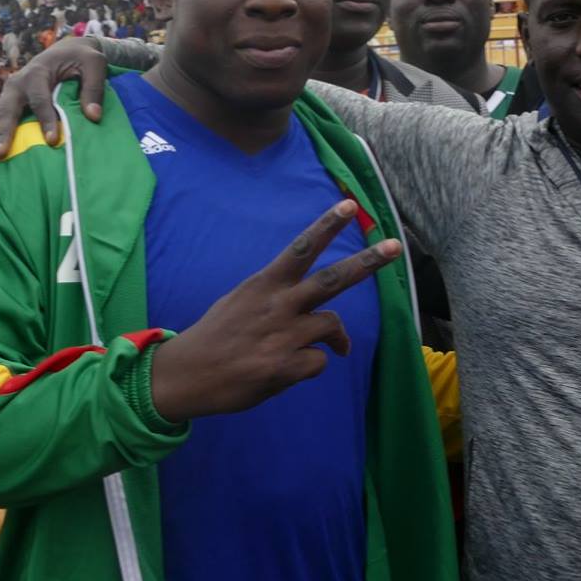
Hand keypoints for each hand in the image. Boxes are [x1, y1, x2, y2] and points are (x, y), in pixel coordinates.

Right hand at [0, 37, 106, 158]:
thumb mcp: (94, 64)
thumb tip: (93, 116)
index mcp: (38, 74)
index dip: (46, 120)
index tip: (52, 141)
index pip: (41, 100)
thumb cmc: (82, 58)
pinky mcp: (6, 104)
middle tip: (0, 155)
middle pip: (6, 110)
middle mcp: (17, 84)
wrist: (66, 51)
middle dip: (3, 133)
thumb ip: (93, 88)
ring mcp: (7, 95)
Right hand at [147, 201, 401, 421]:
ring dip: (336, 337)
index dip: (326, 226)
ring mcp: (283, 336)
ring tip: (336, 345)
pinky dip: (312, 366)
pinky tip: (289, 370)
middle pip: (332, 280)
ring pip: (331, 326)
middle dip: (367, 262)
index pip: (301, 249)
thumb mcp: (240, 301)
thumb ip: (275, 298)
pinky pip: (319, 363)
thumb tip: (307, 309)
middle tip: (395, 247)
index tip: (349, 206)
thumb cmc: (217, 336)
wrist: (185, 375)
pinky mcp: (285, 367)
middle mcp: (277, 306)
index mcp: (264, 285)